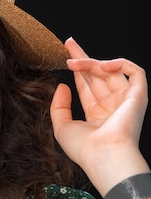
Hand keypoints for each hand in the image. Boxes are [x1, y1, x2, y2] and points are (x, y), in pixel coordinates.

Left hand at [50, 37, 149, 194]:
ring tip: (72, 59)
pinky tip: (103, 64)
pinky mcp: (138, 96)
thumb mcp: (62, 126)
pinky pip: (135, 72)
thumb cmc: (84, 148)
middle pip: (97, 75)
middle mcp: (112, 106)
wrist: (103, 155)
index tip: (65, 57)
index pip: (86, 86)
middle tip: (68, 43)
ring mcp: (125, 100)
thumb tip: (63, 86)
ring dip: (91, 62)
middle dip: (83, 57)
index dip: (77, 71)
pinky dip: (121, 64)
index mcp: (97, 115)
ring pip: (110, 72)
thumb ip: (59, 106)